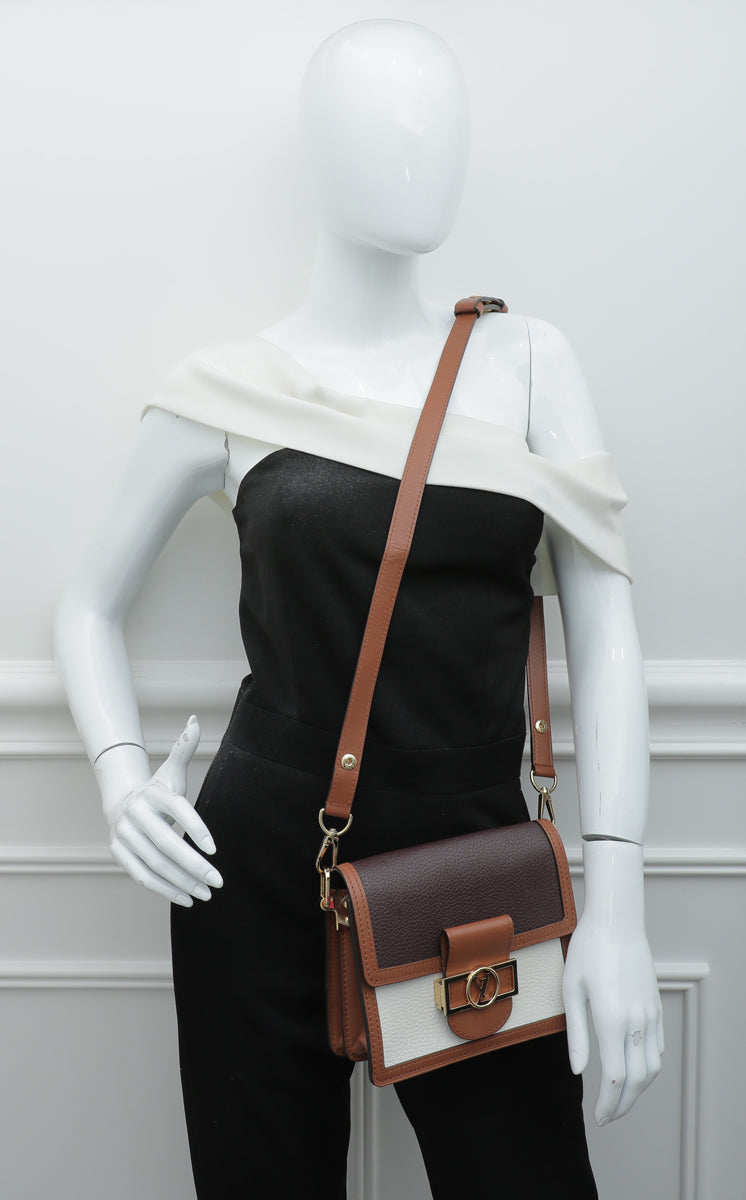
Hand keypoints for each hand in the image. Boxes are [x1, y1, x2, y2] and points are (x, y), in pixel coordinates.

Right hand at [102, 717, 222, 906]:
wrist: (121, 800)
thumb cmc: (157, 789)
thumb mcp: (171, 770)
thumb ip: (184, 748)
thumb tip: (195, 721)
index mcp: (154, 793)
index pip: (178, 811)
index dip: (196, 828)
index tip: (216, 849)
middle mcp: (137, 814)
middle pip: (167, 844)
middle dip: (195, 865)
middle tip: (219, 880)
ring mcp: (125, 835)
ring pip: (155, 864)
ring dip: (182, 882)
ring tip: (207, 894)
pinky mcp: (120, 853)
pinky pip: (142, 876)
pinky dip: (164, 890)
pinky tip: (186, 899)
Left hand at [563, 841, 662, 1124]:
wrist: (617, 921)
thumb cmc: (588, 950)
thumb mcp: (571, 990)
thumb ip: (576, 1034)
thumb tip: (578, 1070)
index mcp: (612, 1019)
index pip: (615, 1078)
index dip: (608, 1104)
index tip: (598, 1118)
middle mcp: (636, 1021)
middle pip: (638, 1080)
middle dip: (624, 1106)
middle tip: (608, 1117)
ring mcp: (650, 1014)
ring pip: (653, 1067)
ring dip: (639, 1090)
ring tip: (620, 1098)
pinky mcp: (656, 1006)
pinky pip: (658, 1046)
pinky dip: (649, 1066)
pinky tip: (634, 1068)